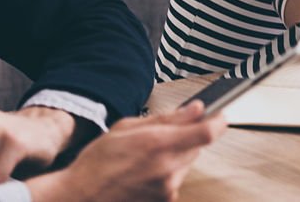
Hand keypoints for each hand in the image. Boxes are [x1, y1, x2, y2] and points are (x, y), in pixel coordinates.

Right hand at [27, 101, 225, 201]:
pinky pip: (176, 179)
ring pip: (187, 162)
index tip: (220, 114)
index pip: (208, 132)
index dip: (219, 121)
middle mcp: (168, 168)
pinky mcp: (165, 201)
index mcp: (160, 144)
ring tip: (145, 158)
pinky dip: (168, 172)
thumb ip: (168, 118)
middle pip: (198, 146)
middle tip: (162, 136)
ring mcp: (168, 188)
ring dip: (176, 156)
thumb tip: (196, 108)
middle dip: (187, 137)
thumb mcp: (128, 127)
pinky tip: (144, 172)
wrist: (79, 197)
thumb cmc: (98, 161)